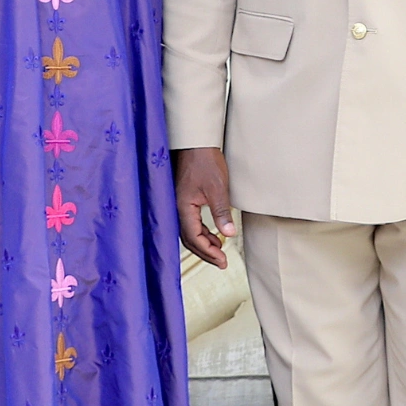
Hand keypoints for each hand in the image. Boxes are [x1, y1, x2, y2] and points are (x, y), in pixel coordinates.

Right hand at [173, 147, 236, 267]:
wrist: (195, 143)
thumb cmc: (204, 161)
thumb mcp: (217, 188)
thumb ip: (221, 212)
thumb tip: (228, 234)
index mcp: (183, 207)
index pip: (194, 238)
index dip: (208, 252)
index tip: (222, 260)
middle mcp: (177, 208)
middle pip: (189, 239)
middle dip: (206, 253)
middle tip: (221, 262)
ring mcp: (178, 204)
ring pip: (188, 232)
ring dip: (203, 243)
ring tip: (219, 250)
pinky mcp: (182, 200)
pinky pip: (189, 223)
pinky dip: (201, 232)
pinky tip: (212, 234)